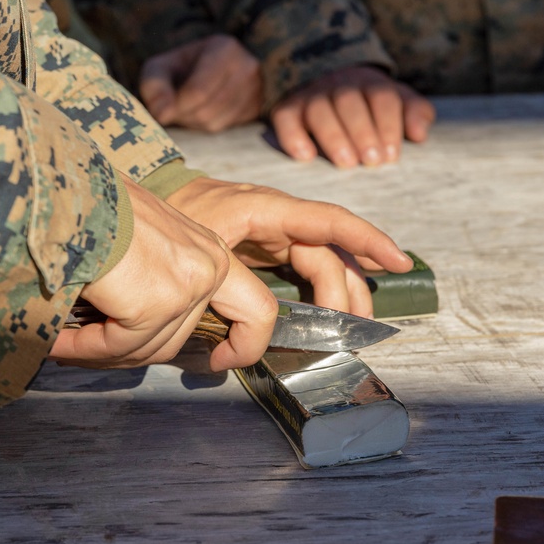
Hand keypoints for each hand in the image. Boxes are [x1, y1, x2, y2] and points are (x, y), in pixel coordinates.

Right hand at [49, 178, 278, 371]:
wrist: (62, 185)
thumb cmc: (88, 204)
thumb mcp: (139, 241)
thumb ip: (156, 282)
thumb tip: (138, 336)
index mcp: (209, 250)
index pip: (246, 310)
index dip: (242, 343)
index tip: (221, 361)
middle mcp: (209, 265)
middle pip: (176, 338)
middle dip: (127, 350)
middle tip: (86, 346)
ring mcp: (186, 285)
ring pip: (146, 348)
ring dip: (99, 352)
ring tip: (63, 341)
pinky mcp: (155, 302)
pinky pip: (118, 345)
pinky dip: (83, 348)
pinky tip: (58, 341)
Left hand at [139, 34, 261, 132]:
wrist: (205, 69)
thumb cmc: (179, 68)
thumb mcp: (159, 68)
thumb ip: (155, 87)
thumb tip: (162, 115)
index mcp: (224, 49)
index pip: (199, 91)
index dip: (176, 106)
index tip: (162, 110)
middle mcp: (247, 69)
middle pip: (206, 111)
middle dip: (183, 115)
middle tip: (173, 106)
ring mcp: (256, 91)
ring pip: (214, 123)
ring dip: (193, 122)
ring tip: (187, 107)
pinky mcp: (255, 110)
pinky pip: (224, 129)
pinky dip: (207, 125)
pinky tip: (202, 111)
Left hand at [165, 177, 414, 317]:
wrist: (145, 200)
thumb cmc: (170, 213)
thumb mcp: (196, 247)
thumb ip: (224, 288)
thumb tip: (239, 343)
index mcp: (266, 209)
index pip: (328, 221)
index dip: (367, 240)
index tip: (399, 262)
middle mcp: (279, 218)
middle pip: (330, 255)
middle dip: (349, 293)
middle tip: (353, 334)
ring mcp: (274, 232)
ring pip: (322, 263)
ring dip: (341, 296)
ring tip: (350, 331)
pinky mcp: (266, 246)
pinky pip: (304, 267)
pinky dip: (321, 290)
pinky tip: (331, 312)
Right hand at [270, 65, 435, 167]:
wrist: (323, 79)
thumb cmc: (368, 104)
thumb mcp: (396, 101)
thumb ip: (413, 113)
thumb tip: (420, 134)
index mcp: (370, 83)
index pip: (382, 97)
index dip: (388, 125)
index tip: (392, 156)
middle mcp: (339, 84)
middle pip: (350, 103)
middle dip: (363, 132)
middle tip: (372, 162)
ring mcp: (311, 95)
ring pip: (320, 110)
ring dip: (334, 136)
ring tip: (346, 163)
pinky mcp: (287, 107)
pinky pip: (286, 118)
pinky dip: (293, 136)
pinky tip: (305, 157)